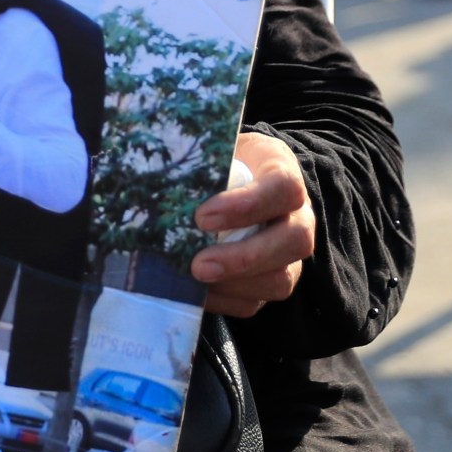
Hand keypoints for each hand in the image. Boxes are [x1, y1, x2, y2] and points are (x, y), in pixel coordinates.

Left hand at [190, 132, 315, 318]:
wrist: (232, 177)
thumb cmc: (216, 162)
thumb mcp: (211, 148)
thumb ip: (196, 158)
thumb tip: (154, 175)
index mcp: (282, 170)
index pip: (284, 188)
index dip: (248, 206)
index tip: (203, 217)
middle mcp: (297, 215)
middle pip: (294, 240)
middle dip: (244, 258)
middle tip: (199, 265)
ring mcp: (288, 254)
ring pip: (280, 280)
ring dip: (234, 286)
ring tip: (194, 283)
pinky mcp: (271, 281)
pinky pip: (256, 303)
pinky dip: (224, 302)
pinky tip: (195, 294)